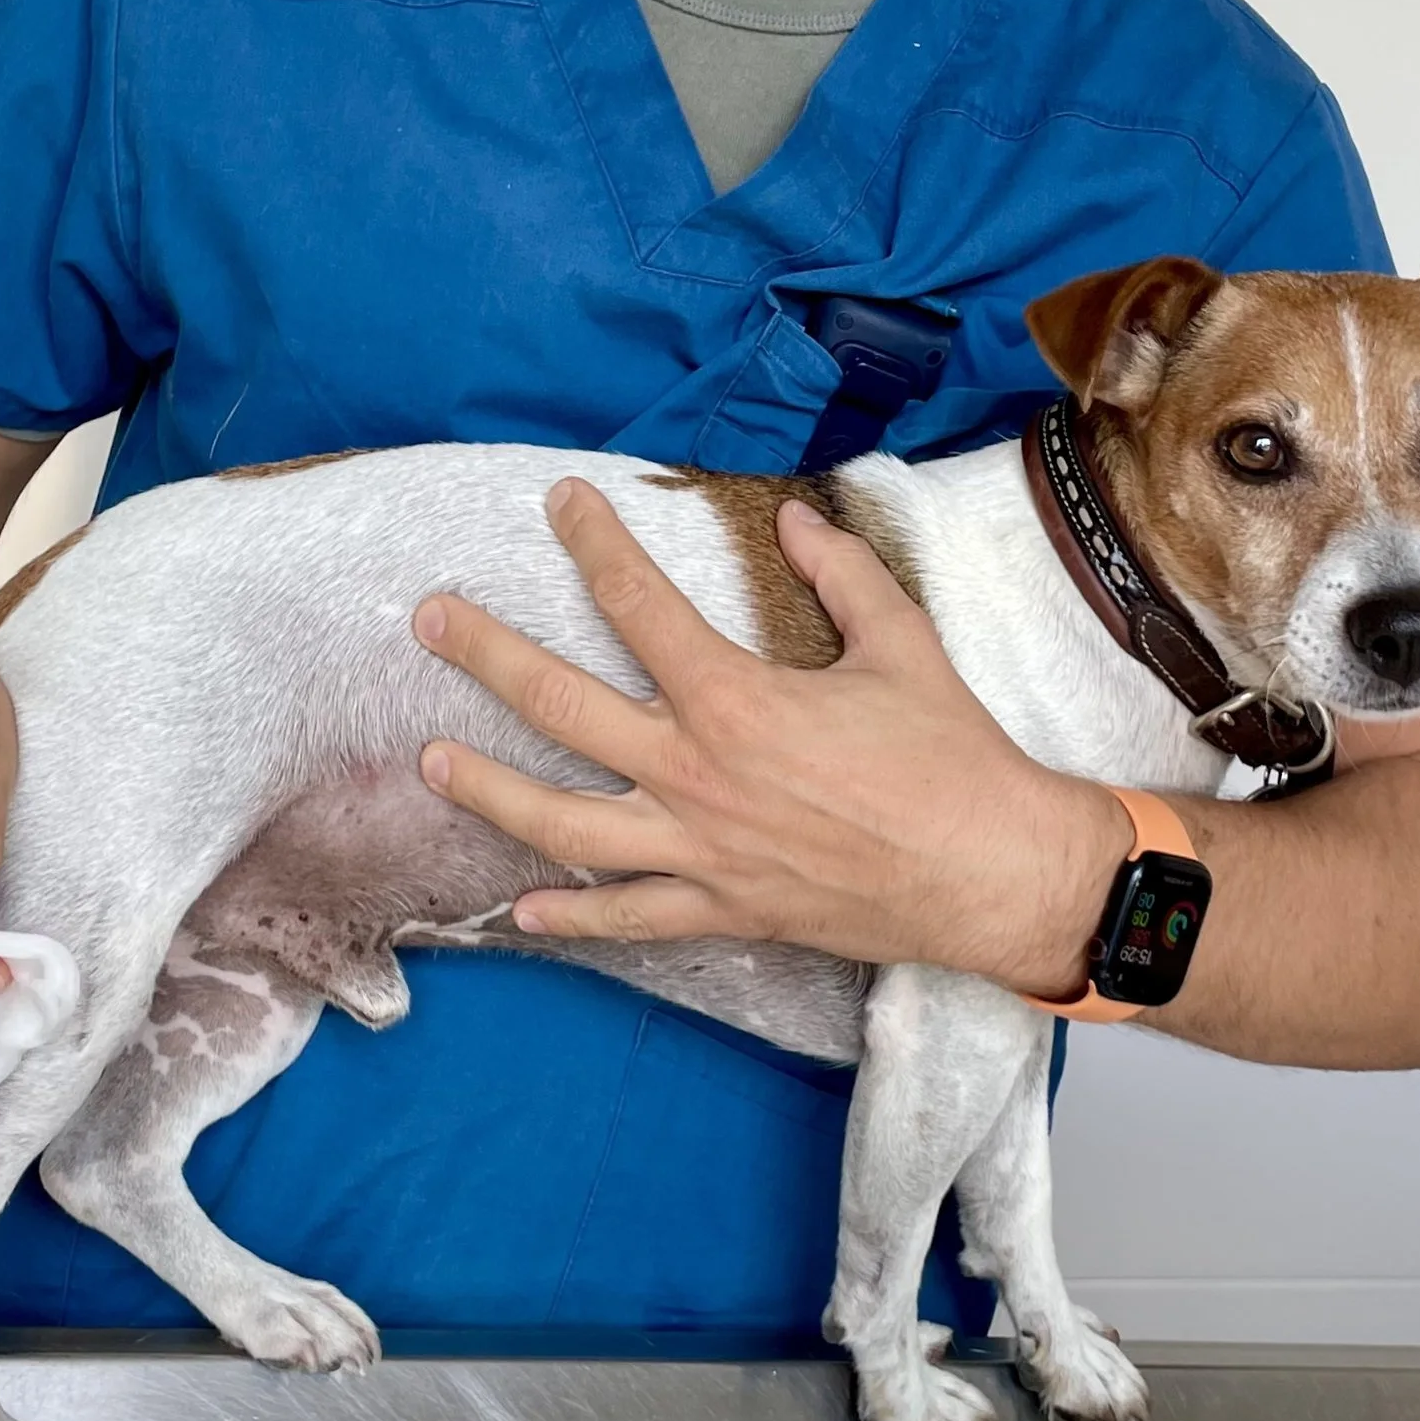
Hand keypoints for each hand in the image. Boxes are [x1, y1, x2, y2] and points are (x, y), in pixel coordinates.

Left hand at [413, 478, 1131, 994]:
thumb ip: (840, 575)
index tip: (561, 502)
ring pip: (564, 822)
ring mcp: (699, 850)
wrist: (990, 871)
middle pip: (561, 706)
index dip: (594, 543)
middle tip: (429, 619)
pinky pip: (627, 918)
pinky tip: (518, 909)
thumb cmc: (951, 755)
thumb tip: (797, 521)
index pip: (639, 604)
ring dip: (490, 790)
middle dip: (486, 656)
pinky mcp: (722, 909)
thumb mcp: (900, 643)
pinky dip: (570, 917)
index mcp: (735, 698)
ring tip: (430, 762)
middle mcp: (696, 774)